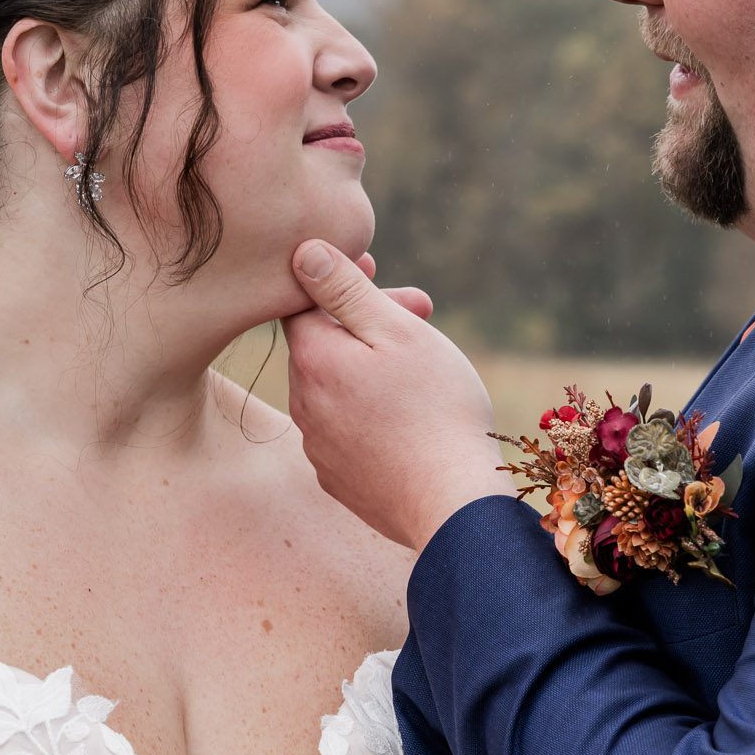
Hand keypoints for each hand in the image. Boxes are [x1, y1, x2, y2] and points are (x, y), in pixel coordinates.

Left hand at [285, 241, 511, 548]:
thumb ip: (344, 289)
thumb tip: (300, 252)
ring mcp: (319, 448)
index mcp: (313, 361)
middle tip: (423, 313)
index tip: (379, 274)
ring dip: (369, 369)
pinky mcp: (339, 480)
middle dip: (365, 325)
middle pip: (324, 347)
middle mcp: (303, 405)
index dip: (342, 283)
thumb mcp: (397, 332)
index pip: (306, 303)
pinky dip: (372, 413)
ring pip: (336, 389)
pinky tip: (410, 417)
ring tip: (422, 368)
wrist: (453, 503)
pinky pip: (347, 430)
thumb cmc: (436, 408)